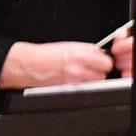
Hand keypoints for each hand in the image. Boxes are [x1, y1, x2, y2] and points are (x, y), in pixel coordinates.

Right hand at [0, 40, 114, 89]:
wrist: (29, 65)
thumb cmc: (45, 54)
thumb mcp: (68, 46)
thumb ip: (87, 50)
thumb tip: (100, 53)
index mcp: (79, 53)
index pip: (105, 61)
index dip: (103, 61)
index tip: (100, 61)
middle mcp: (78, 67)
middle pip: (103, 73)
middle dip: (99, 71)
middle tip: (92, 68)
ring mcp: (74, 80)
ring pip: (95, 83)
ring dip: (92, 79)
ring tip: (82, 74)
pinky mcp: (69, 89)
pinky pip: (84, 88)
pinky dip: (82, 85)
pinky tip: (74, 79)